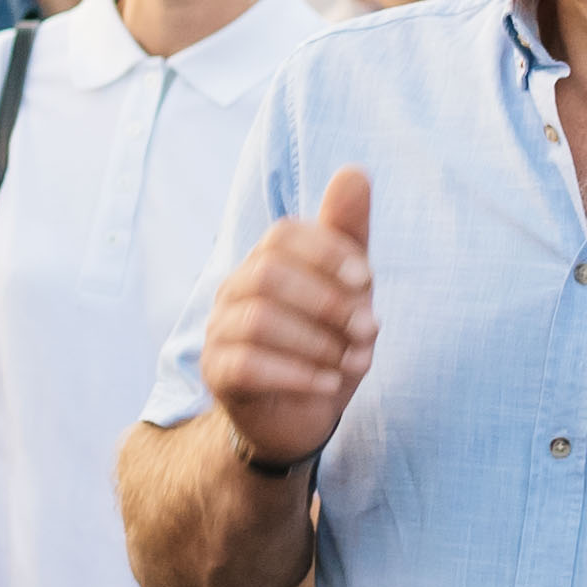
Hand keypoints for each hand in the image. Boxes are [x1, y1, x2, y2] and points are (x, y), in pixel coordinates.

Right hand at [193, 171, 380, 467]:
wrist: (299, 417)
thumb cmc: (325, 345)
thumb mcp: (349, 293)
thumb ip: (348, 235)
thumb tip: (355, 170)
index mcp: (265, 263)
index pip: (283, 234)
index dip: (325, 251)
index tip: (366, 280)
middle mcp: (234, 291)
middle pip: (268, 274)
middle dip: (328, 302)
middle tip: (370, 330)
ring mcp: (219, 332)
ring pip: (259, 320)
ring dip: (318, 341)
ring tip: (355, 362)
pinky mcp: (217, 373)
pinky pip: (248, 365)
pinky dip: (298, 373)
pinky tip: (330, 383)